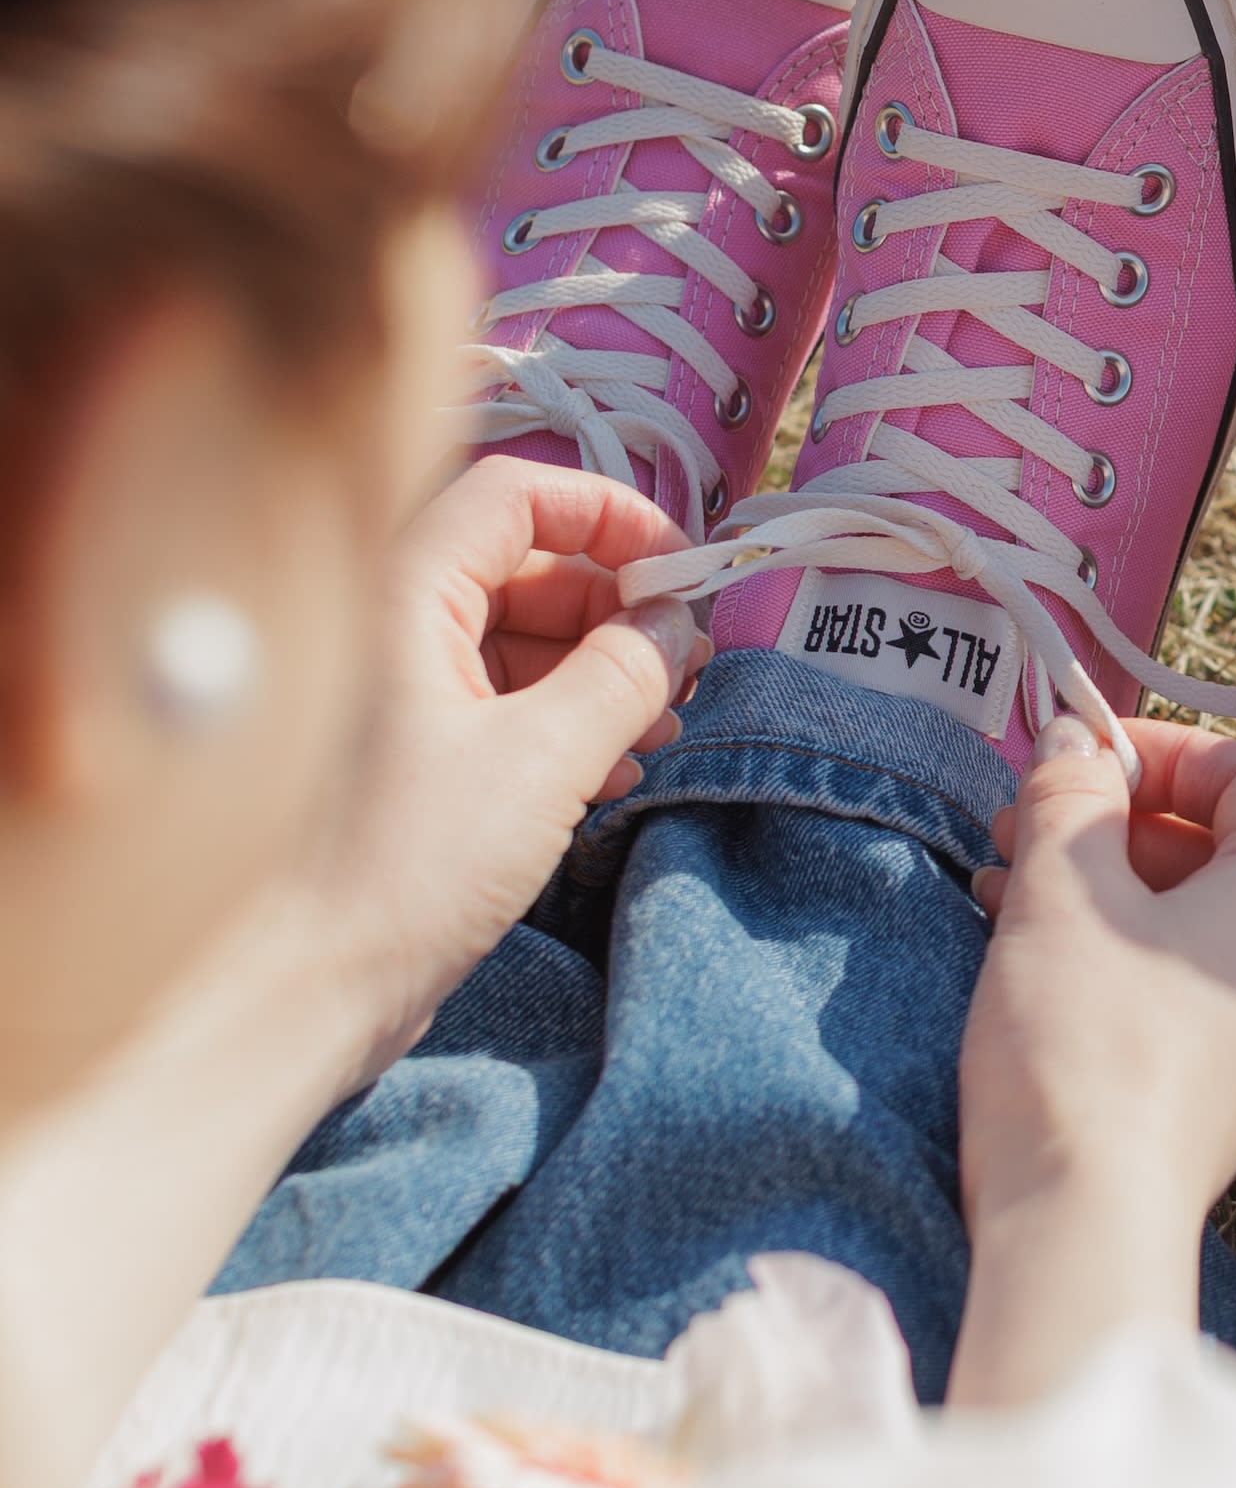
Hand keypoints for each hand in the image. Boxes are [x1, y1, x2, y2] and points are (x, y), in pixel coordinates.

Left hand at [326, 458, 696, 1078]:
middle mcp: (384, 625)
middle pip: (523, 570)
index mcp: (398, 592)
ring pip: (514, 642)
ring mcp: (389, 693)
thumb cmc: (397, 869)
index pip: (516, 496)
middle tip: (687, 664)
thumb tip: (676, 626)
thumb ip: (625, 674)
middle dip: (615, 612)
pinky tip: (611, 772)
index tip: (679, 570)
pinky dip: (559, 724)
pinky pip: (493, 705)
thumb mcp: (543, 761)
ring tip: (660, 727)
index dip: (610, 517)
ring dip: (597, 675)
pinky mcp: (401, 758)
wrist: (297, 991)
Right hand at [950, 714, 1235, 1403]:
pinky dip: (1125, 952)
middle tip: (1021, 821)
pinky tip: (1037, 953)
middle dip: (1118, 822)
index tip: (1084, 756)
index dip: (1168, 751)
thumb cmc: (1082, 1045)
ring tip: (1005, 884)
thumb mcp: (1059, 891)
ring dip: (1108, 886)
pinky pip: (1193, 987)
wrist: (1082, 1223)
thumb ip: (1069, 796)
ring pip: (1201, 921)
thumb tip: (1075, 743)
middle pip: (1229, 850)